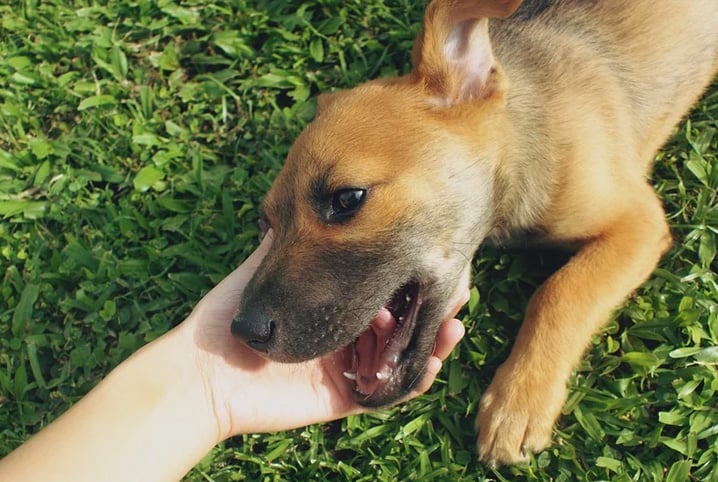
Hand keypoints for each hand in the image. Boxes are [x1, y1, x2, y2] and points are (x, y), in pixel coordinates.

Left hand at [179, 232, 466, 439]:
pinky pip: (387, 394)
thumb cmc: (227, 317)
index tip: (435, 258)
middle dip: (433, 309)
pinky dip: (412, 381)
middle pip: (401, 323)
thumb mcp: (264, 266)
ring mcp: (344, 367)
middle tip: (460, 292)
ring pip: (402, 357)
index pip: (382, 289)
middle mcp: (343, 334)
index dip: (411, 279)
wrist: (203, 370)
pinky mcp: (342, 397)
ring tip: (453, 325)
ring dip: (433, 343)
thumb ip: (292, 239)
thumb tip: (312, 195)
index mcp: (330, 303)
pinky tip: (431, 360)